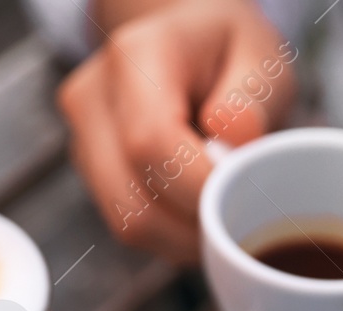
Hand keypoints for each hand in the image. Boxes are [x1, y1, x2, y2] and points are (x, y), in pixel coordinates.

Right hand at [58, 0, 296, 262]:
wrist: (186, 41)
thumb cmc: (226, 49)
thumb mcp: (259, 55)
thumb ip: (252, 97)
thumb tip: (233, 137)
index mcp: (136, 56)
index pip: (152, 143)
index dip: (198, 188)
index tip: (245, 198)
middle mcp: (93, 97)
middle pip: (132, 199)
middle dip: (194, 225)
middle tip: (241, 218)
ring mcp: (83, 136)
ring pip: (127, 222)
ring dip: (182, 237)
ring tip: (223, 214)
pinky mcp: (89, 167)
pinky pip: (126, 222)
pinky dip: (169, 233)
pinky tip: (197, 211)